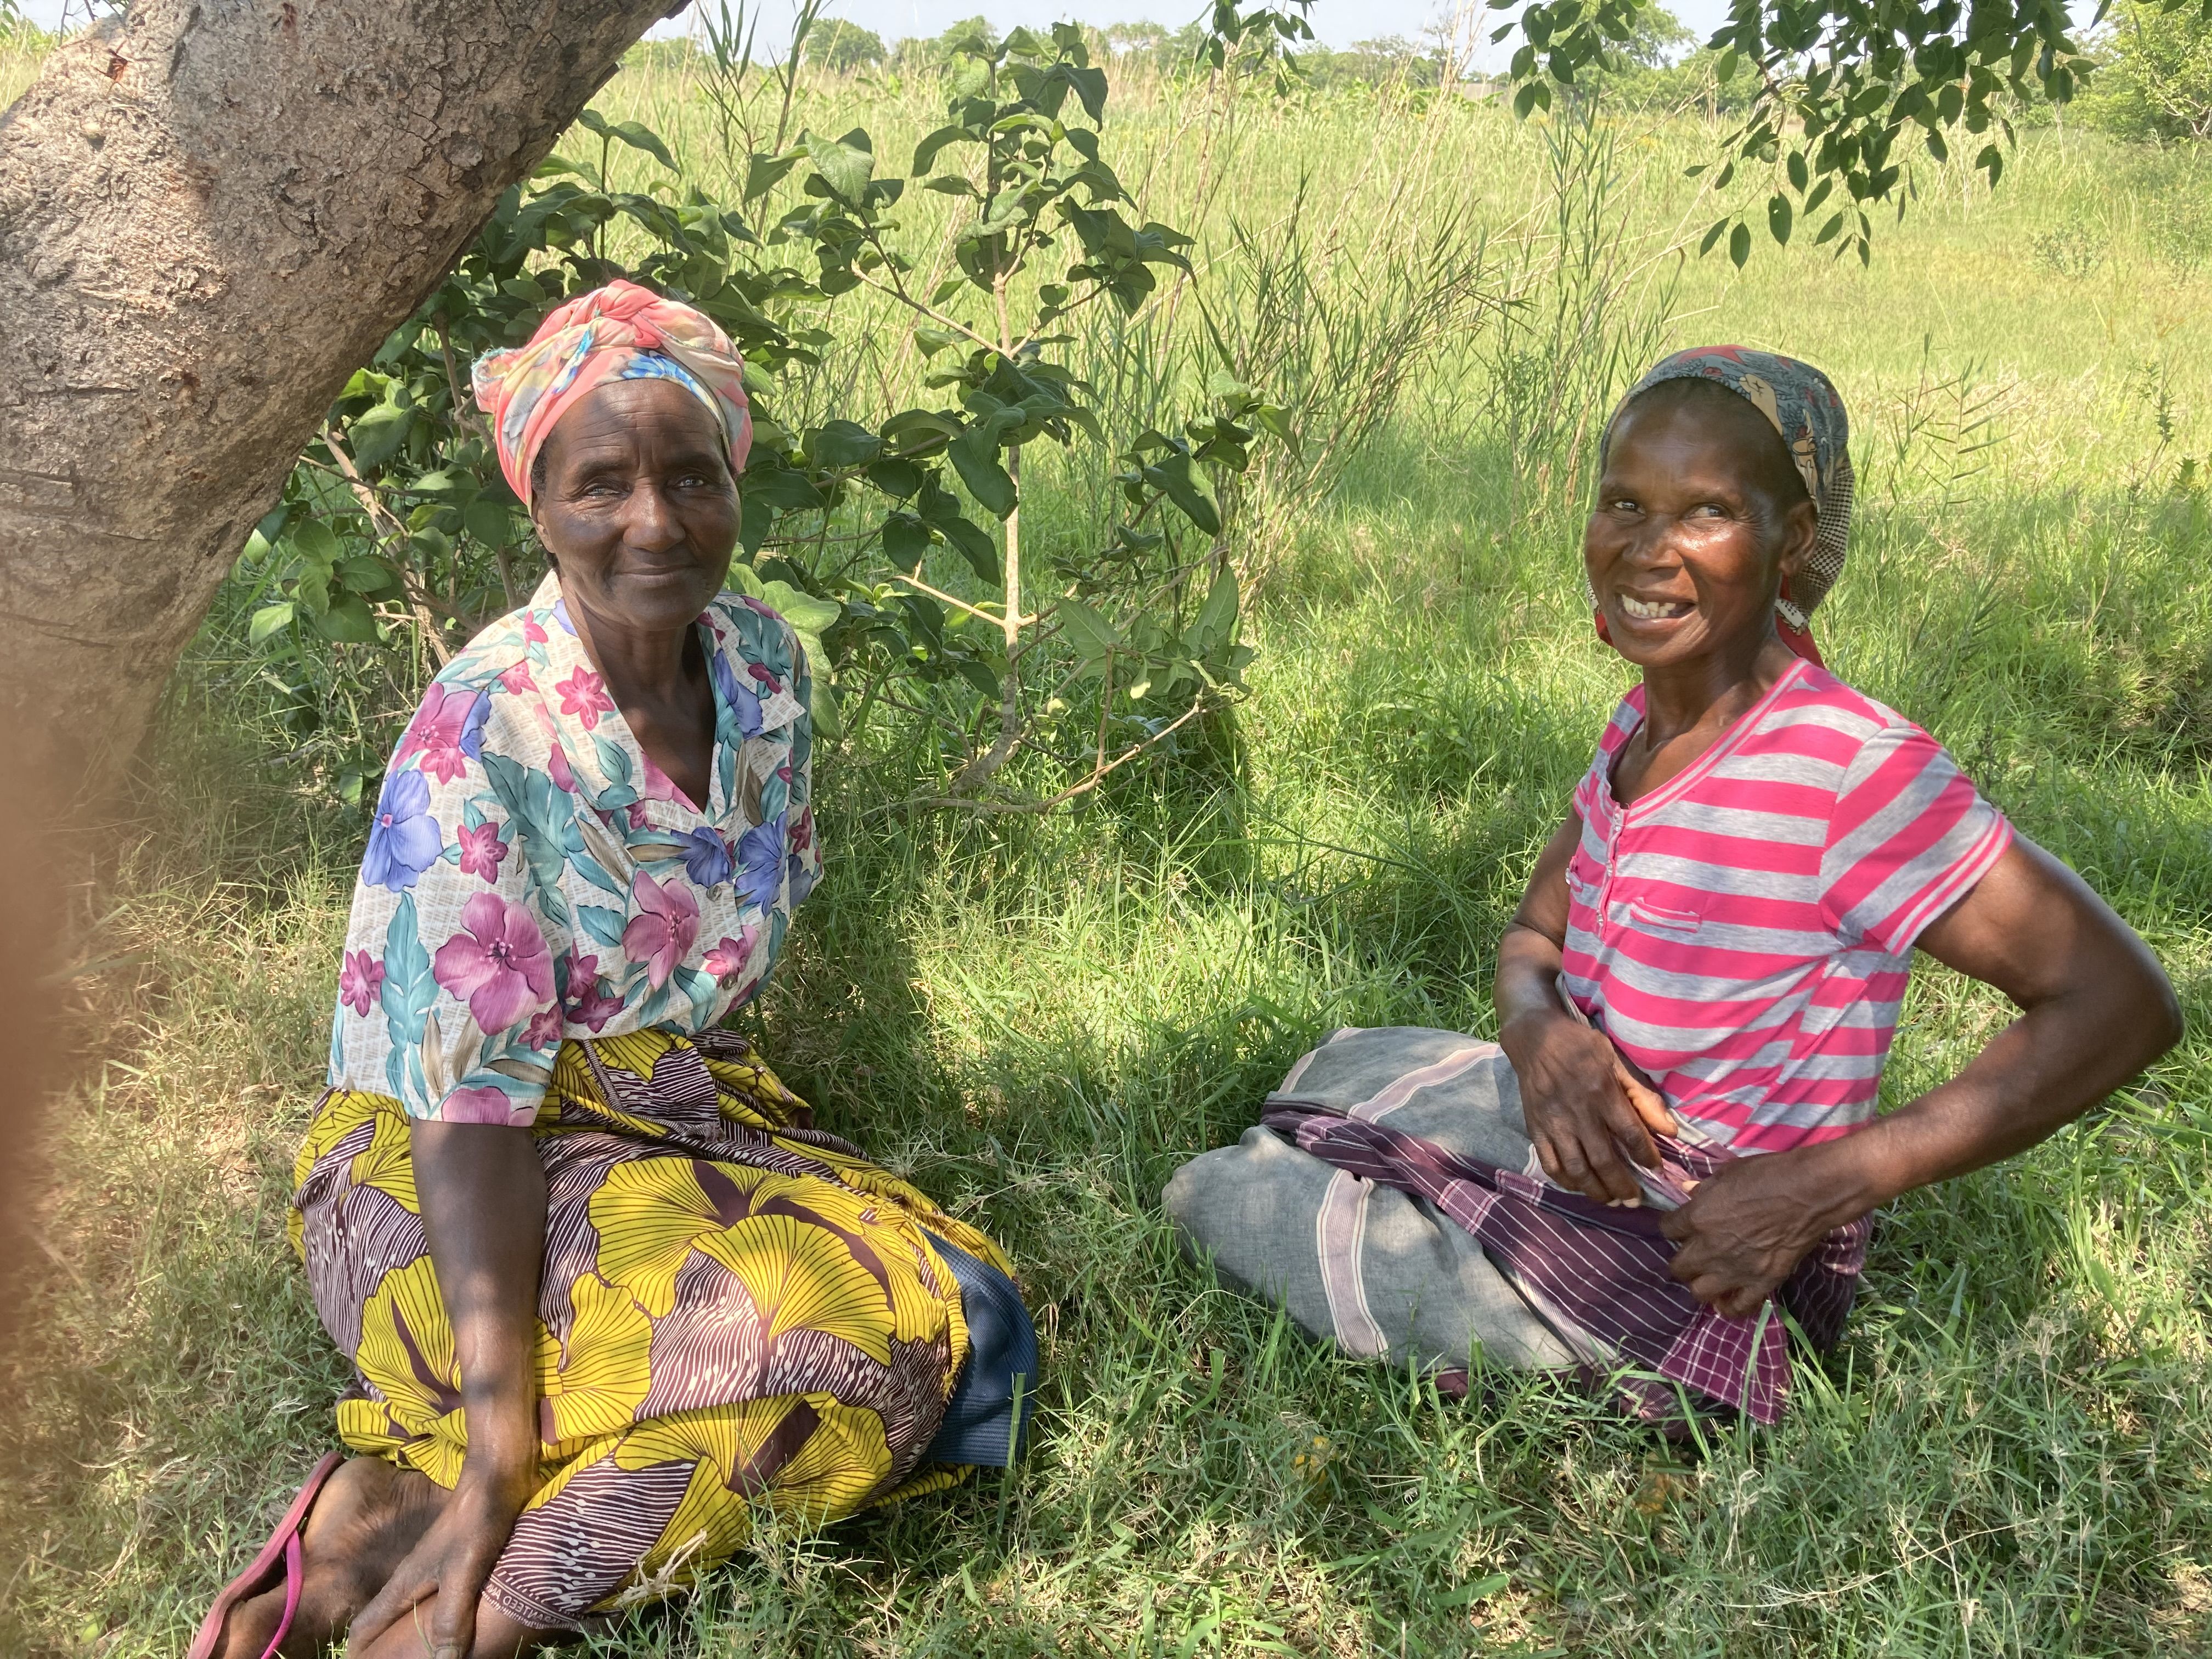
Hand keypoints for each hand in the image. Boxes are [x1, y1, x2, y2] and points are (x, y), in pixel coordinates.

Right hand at [346, 1468, 529, 1658]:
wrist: (498, 1474)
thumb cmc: (477, 1521)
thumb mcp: (464, 1571)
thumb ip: (451, 1616)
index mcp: (404, 1584)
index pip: (365, 1626)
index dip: (358, 1653)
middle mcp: (413, 1579)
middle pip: (387, 1623)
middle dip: (386, 1649)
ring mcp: (435, 1569)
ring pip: (414, 1612)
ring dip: (417, 1635)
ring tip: (434, 1654)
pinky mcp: (458, 1561)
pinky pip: (440, 1599)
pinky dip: (443, 1619)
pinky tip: (463, 1628)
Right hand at [1501, 1008, 1677, 1204]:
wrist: (1535, 1038)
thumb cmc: (1580, 1046)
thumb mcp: (1616, 1060)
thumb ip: (1642, 1095)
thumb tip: (1670, 1130)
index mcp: (1602, 1092)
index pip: (1630, 1134)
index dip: (1646, 1157)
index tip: (1655, 1170)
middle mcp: (1578, 1112)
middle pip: (1604, 1160)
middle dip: (1622, 1185)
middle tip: (1634, 1200)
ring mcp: (1554, 1124)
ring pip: (1576, 1169)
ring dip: (1596, 1190)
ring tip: (1610, 1200)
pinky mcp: (1535, 1129)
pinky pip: (1551, 1165)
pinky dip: (1566, 1182)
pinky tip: (1580, 1187)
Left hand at [1657, 1149, 1853, 1318]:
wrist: (1810, 1193)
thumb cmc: (1768, 1175)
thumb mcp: (1728, 1172)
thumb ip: (1704, 1188)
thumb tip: (1688, 1191)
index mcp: (1698, 1217)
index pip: (1667, 1229)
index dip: (1674, 1227)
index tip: (1683, 1225)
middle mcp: (1710, 1248)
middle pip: (1678, 1267)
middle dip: (1683, 1260)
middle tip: (1695, 1253)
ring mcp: (1735, 1270)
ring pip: (1699, 1292)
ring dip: (1701, 1284)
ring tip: (1710, 1276)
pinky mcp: (1761, 1283)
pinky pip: (1737, 1307)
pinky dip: (1730, 1306)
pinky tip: (1729, 1298)